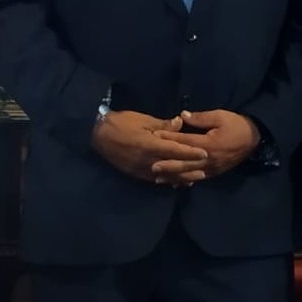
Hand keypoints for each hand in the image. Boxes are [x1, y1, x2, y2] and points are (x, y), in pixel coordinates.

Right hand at [91, 110, 207, 185]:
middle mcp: (147, 160)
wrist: (97, 133)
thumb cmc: (121, 123)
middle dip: (189, 169)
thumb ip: (163, 125)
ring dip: (180, 178)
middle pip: (173, 167)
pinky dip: (166, 181)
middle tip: (204, 171)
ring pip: (165, 177)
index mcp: (150, 144)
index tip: (205, 154)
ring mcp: (140, 169)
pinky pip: (153, 179)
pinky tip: (174, 182)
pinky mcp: (134, 173)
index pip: (175, 150)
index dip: (191, 153)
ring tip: (194, 180)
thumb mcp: (143, 120)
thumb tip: (180, 123)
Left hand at [156, 109, 262, 178]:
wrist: (255, 139)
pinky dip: (185, 181)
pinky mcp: (215, 172)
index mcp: (209, 144)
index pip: (185, 141)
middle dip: (167, 164)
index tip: (155, 136)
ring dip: (173, 176)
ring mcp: (212, 168)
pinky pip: (198, 178)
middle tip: (152, 166)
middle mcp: (209, 159)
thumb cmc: (236, 125)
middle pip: (184, 162)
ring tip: (158, 178)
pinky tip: (175, 183)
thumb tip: (182, 116)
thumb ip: (201, 117)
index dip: (169, 139)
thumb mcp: (220, 116)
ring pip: (189, 174)